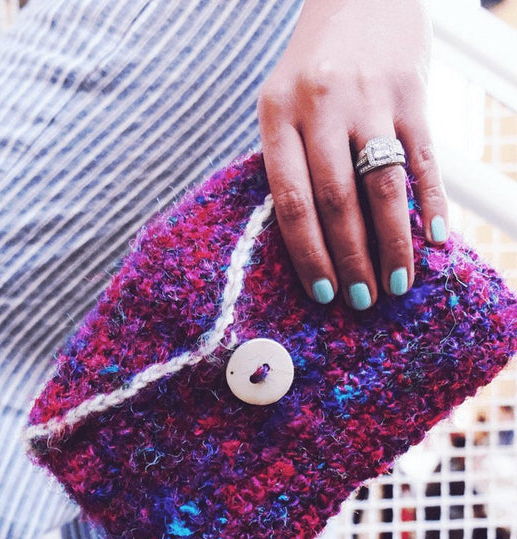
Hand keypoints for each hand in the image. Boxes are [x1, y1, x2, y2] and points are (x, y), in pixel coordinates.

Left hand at [258, 0, 448, 308]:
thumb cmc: (313, 65)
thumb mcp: (282, 104)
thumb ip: (289, 161)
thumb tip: (308, 239)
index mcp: (277, 115)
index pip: (291, 200)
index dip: (308, 253)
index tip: (322, 292)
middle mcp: (321, 107)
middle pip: (337, 201)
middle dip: (350, 258)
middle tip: (362, 299)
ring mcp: (370, 97)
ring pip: (382, 186)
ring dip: (392, 242)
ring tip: (396, 283)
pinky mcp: (413, 91)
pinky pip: (424, 158)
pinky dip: (431, 203)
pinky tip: (436, 240)